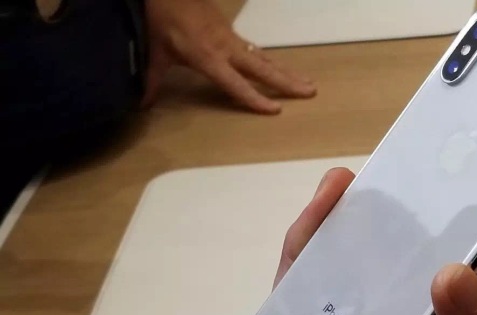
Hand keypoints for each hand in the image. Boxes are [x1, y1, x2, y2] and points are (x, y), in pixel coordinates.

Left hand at [142, 0, 315, 112]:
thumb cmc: (160, 18)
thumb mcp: (154, 51)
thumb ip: (152, 79)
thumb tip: (142, 104)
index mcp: (208, 56)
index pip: (236, 84)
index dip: (255, 98)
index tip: (276, 110)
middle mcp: (225, 48)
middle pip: (262, 68)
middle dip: (287, 82)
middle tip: (310, 91)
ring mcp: (231, 38)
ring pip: (264, 58)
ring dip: (285, 71)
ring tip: (306, 83)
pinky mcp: (230, 32)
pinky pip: (255, 50)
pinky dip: (270, 61)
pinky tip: (279, 68)